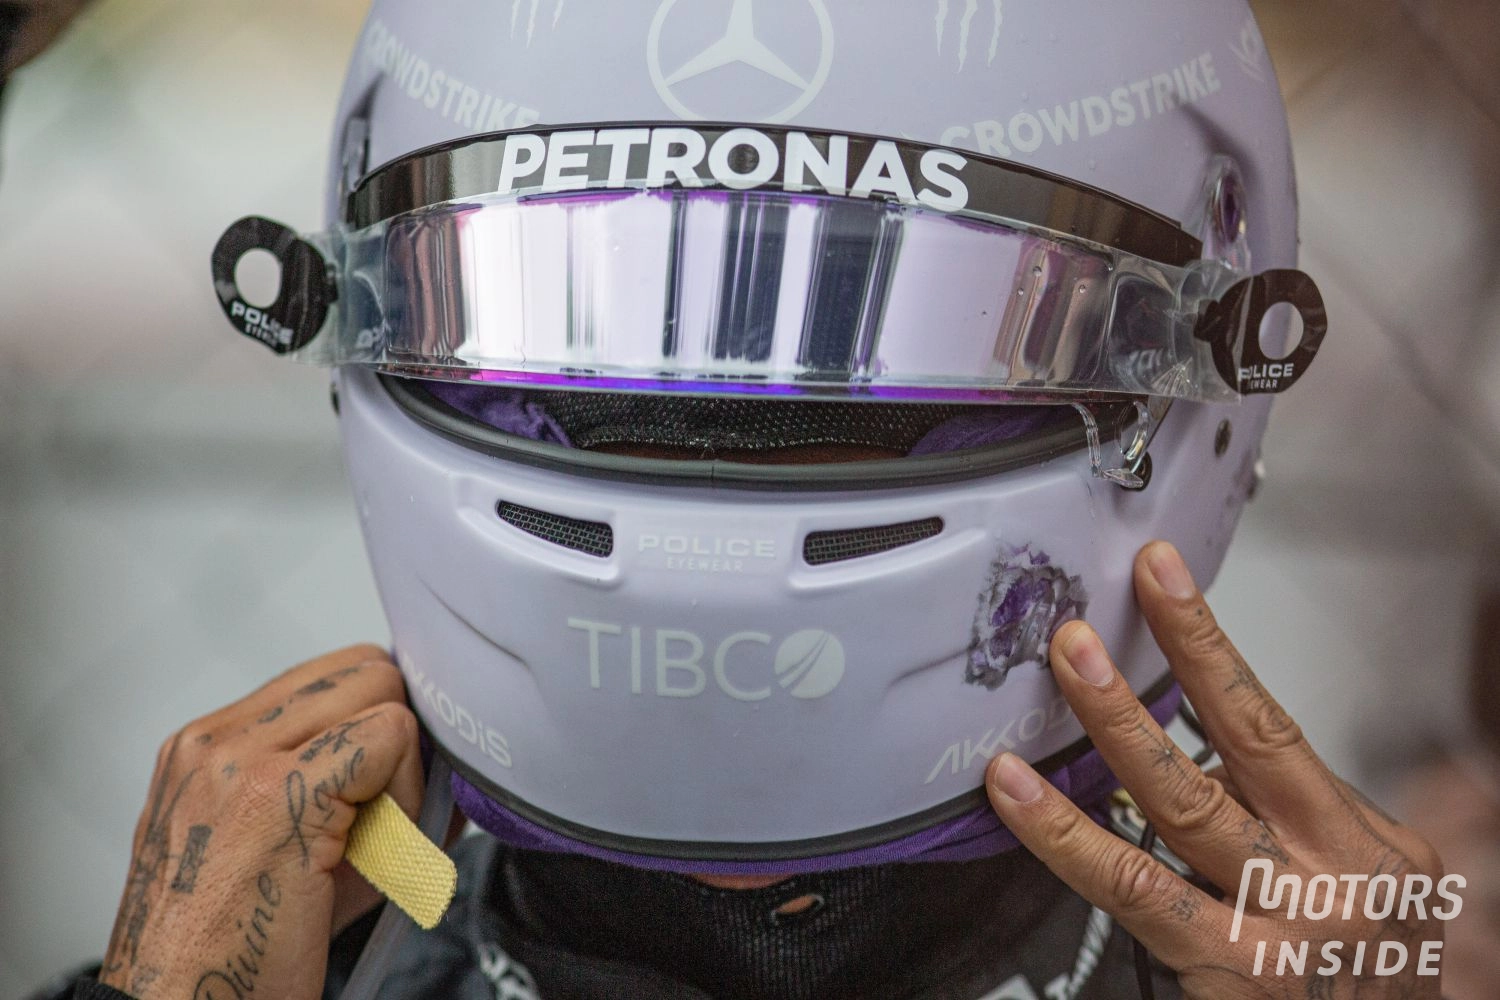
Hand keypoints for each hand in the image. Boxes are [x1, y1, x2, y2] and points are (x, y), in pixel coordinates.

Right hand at [99, 645, 423, 999]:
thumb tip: (445, 763)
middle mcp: (216, 740)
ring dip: (402, 765)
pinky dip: (408, 791)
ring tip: (374, 839)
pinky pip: (392, 737)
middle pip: (365, 668)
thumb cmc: (240, 951)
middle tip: (386, 816)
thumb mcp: (293, 850)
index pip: (333, 678)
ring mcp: (240, 759)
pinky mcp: (276, 793)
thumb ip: (354, 790)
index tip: (382, 793)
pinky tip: (379, 850)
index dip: (379, 728)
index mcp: (211, 745)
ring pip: (382, 691)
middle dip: (397, 736)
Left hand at [986, 542, 1448, 997]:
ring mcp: (1280, 926)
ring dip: (1110, 732)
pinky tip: (1020, 799)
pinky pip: (1133, 890)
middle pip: (1229, 748)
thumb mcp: (1364, 887)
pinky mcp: (1230, 976)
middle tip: (1081, 632)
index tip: (1161, 577)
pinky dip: (1067, 838)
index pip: (1268, 721)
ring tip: (1059, 678)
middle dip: (1154, 673)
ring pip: (1178, 808)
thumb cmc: (1372, 978)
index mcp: (1363, 842)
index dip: (1207, 643)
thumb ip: (1288, 820)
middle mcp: (1331, 875)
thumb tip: (1197, 759)